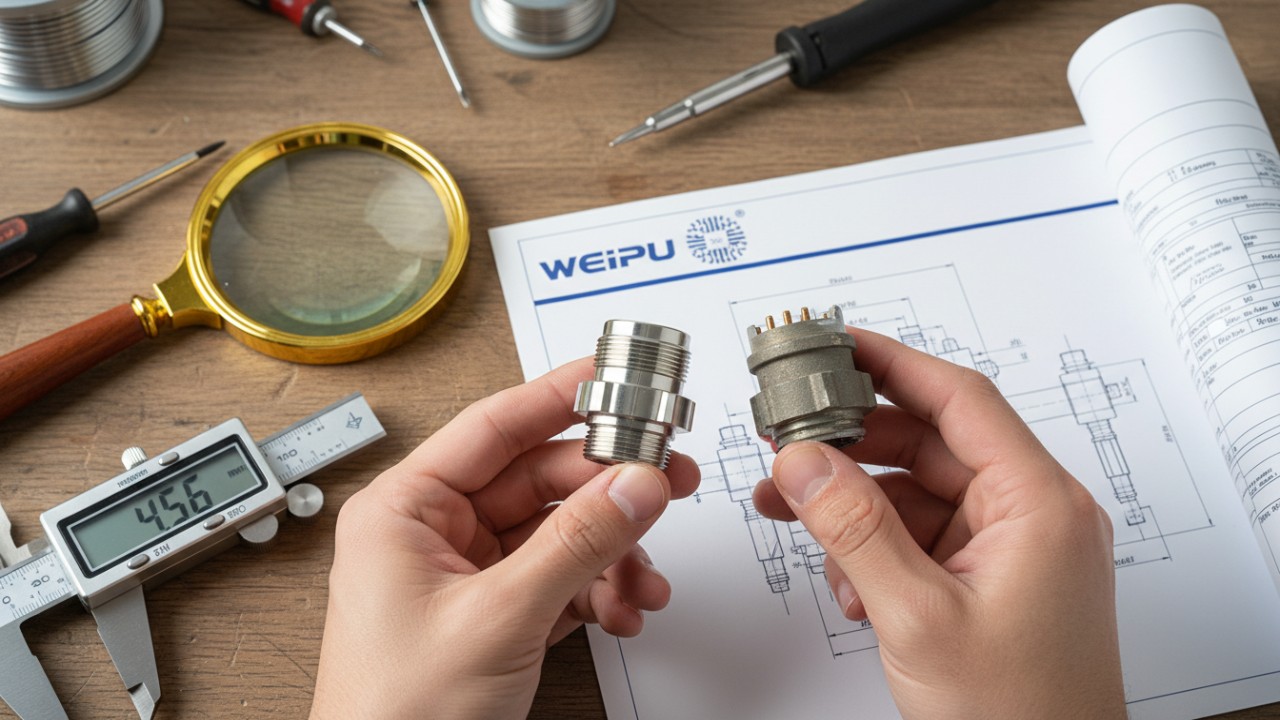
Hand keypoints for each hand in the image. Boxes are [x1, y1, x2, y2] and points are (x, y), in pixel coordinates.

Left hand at [310, 358, 699, 719]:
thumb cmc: (394, 714)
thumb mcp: (498, 617)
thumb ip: (575, 544)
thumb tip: (633, 483)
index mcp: (404, 510)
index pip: (493, 427)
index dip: (559, 396)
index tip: (613, 375)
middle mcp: (433, 532)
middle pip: (539, 480)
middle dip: (606, 491)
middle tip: (664, 482)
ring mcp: (466, 574)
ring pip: (558, 533)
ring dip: (610, 554)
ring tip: (643, 578)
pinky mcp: (493, 612)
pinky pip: (559, 577)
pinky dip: (597, 591)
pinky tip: (621, 609)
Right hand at [753, 329, 1125, 719]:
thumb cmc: (1020, 716)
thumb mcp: (919, 618)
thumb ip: (855, 531)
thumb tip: (803, 461)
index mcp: (1039, 505)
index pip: (959, 399)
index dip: (891, 362)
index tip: (835, 343)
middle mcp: (1031, 515)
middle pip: (929, 443)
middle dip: (851, 443)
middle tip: (789, 436)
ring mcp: (1010, 549)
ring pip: (915, 493)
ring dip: (853, 506)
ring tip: (793, 513)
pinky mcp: (988, 579)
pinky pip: (919, 537)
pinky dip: (874, 550)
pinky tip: (847, 583)